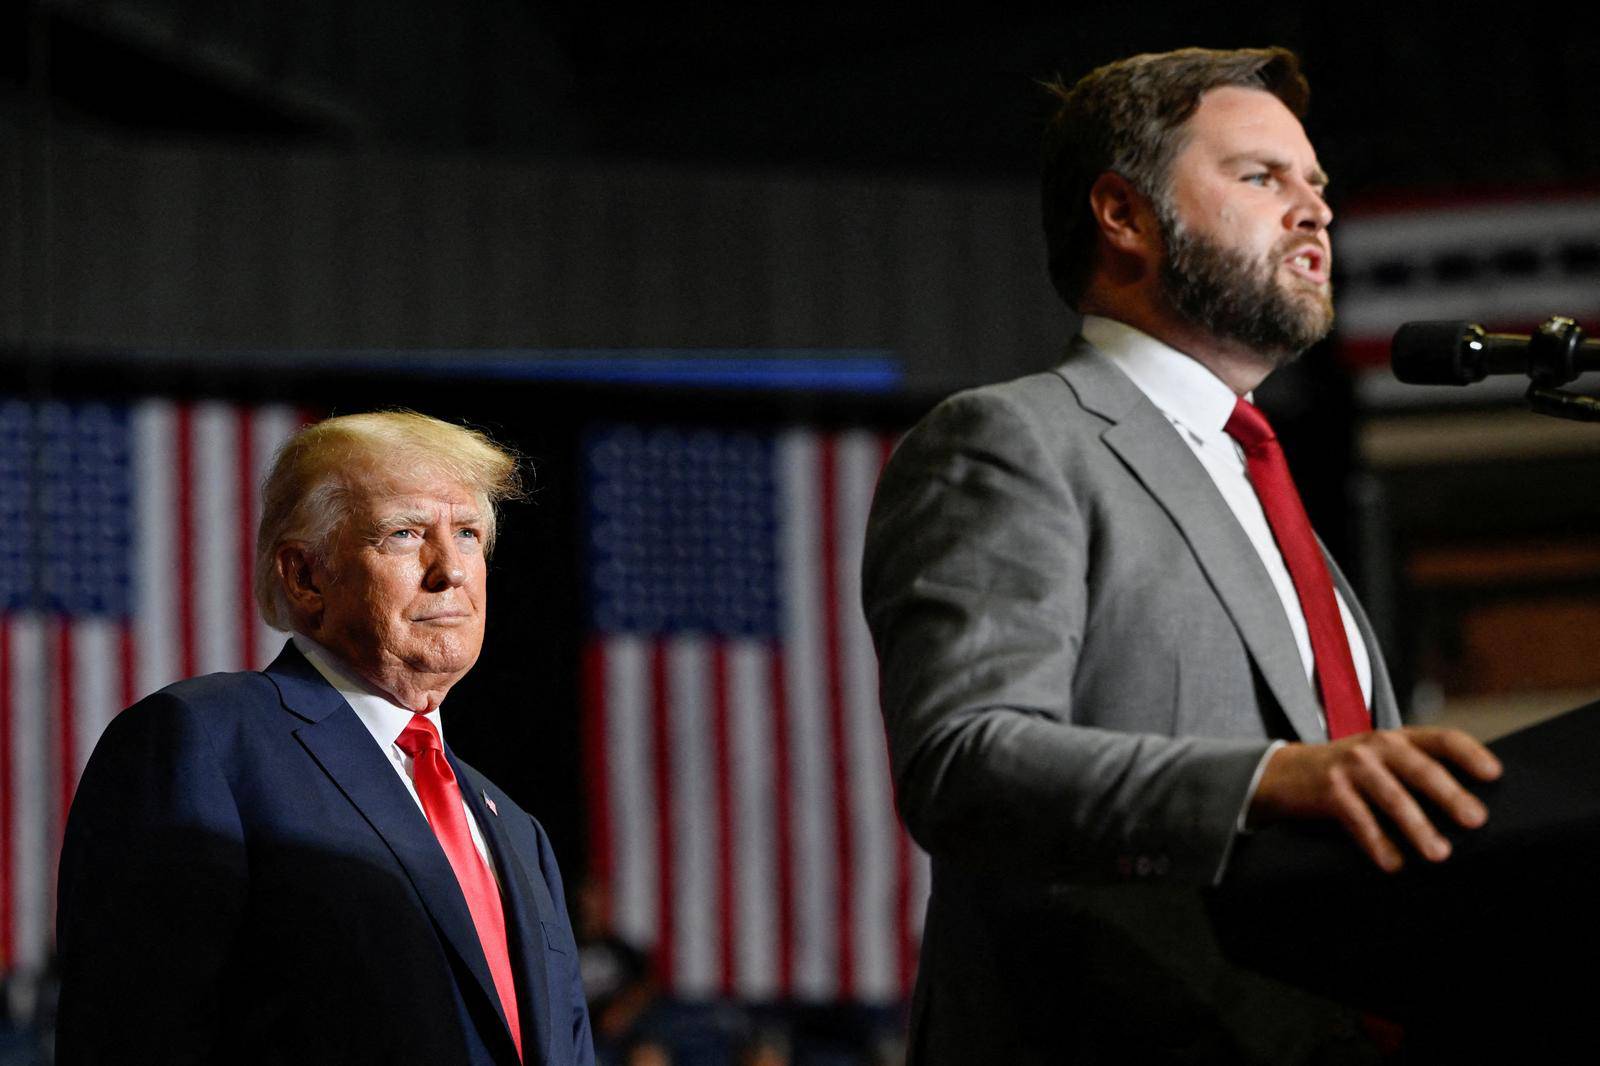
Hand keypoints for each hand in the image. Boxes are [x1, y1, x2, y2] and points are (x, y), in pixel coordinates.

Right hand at [1249, 728, 1502, 872]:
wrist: (1284, 773)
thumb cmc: (1348, 774)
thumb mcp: (1381, 761)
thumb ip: (1415, 771)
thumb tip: (1469, 808)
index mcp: (1398, 738)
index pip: (1442, 738)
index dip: (1470, 754)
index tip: (1495, 775)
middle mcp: (1376, 746)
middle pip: (1421, 769)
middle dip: (1450, 795)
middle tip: (1475, 819)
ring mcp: (1351, 766)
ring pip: (1392, 797)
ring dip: (1418, 827)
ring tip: (1439, 853)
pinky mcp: (1329, 790)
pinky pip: (1358, 820)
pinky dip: (1377, 843)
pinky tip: (1393, 864)